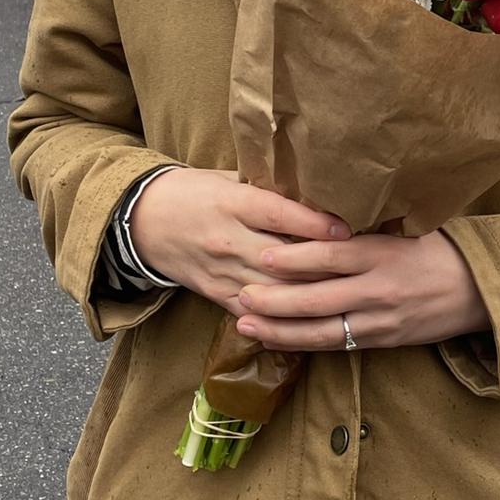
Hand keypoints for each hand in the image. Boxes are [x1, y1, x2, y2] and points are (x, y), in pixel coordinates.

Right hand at [128, 168, 347, 316]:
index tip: (345, 230)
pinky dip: (280, 317)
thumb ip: (268, 190)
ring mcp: (221, 270)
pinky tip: (308, 319)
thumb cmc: (194, 192)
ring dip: (306, 295)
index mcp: (233, 204)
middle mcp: (228, 240)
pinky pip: (251, 311)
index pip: (279, 215)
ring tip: (341, 296)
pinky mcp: (214, 293)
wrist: (144, 220)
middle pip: (282, 260)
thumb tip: (314, 192)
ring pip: (272, 290)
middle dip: (320, 267)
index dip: (313, 224)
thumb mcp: (229, 180)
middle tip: (356, 270)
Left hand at [233, 230, 490, 351]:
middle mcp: (379, 288)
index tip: (262, 255)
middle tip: (240, 294)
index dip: (294, 257)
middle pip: (318, 298)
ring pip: (322, 330)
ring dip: (280, 329)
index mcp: (383, 253)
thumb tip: (315, 214)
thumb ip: (364, 228)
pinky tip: (279, 341)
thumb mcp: (405, 229)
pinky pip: (337, 344)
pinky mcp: (383, 340)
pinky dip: (305, 343)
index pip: (332, 256)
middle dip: (275, 300)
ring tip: (246, 324)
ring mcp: (381, 319)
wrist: (479, 290)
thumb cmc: (438, 250)